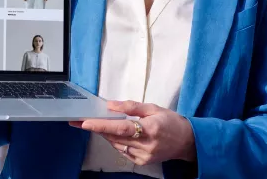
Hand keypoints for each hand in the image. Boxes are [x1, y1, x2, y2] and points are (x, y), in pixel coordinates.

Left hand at [70, 100, 195, 165]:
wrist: (186, 142)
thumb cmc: (170, 121)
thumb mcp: (153, 108)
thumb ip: (131, 107)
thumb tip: (111, 105)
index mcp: (150, 129)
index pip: (121, 128)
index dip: (102, 126)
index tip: (86, 123)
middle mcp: (146, 145)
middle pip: (115, 137)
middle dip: (97, 129)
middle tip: (80, 121)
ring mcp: (143, 156)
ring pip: (116, 145)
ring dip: (106, 134)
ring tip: (98, 124)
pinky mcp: (142, 162)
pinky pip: (122, 151)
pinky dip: (116, 142)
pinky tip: (117, 134)